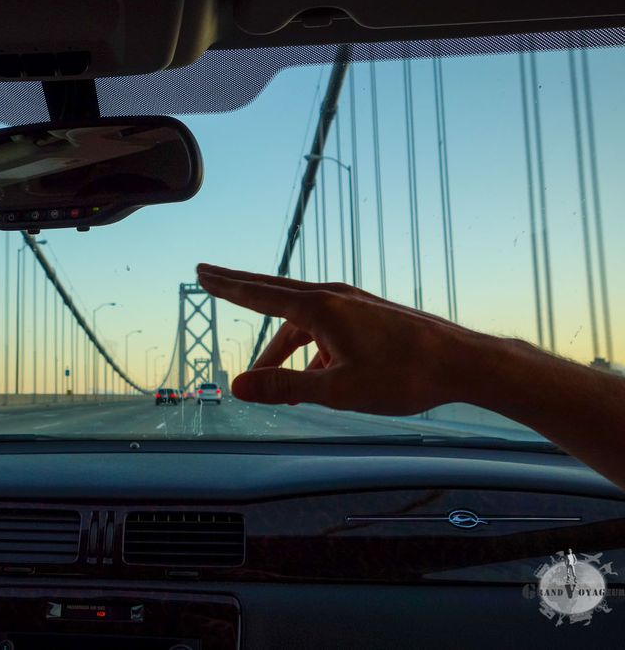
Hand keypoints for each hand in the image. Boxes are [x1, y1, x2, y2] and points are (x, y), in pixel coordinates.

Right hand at [196, 263, 489, 414]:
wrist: (462, 363)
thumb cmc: (404, 375)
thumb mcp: (337, 390)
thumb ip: (284, 388)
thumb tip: (239, 386)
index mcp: (320, 308)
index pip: (259, 293)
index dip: (226, 286)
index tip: (201, 272)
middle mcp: (333, 297)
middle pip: (274, 293)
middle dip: (240, 290)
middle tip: (209, 277)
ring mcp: (353, 304)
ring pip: (302, 323)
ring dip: (283, 349)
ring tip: (276, 384)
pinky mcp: (368, 316)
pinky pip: (325, 330)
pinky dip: (311, 351)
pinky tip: (319, 381)